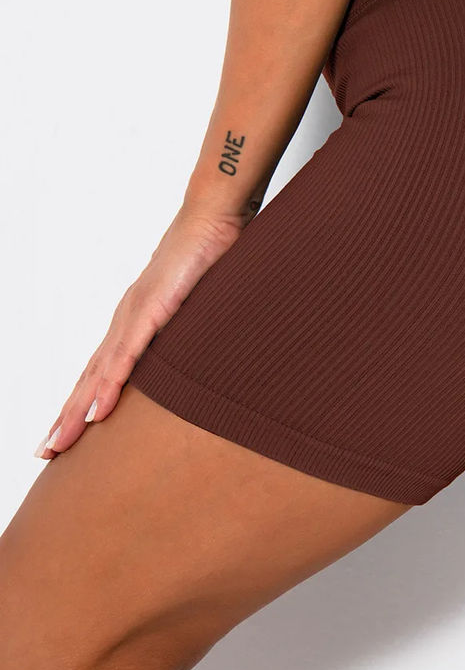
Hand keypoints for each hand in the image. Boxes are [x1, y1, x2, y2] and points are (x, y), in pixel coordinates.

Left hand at [35, 206, 244, 458]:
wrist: (212, 217)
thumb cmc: (211, 254)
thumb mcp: (203, 302)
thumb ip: (197, 326)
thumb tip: (210, 350)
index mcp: (137, 318)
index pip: (103, 367)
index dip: (84, 399)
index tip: (69, 432)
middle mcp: (127, 319)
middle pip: (90, 376)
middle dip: (68, 415)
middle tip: (47, 452)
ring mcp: (136, 313)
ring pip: (99, 372)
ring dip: (77, 410)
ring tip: (60, 444)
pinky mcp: (152, 308)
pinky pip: (127, 355)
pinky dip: (109, 384)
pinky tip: (97, 411)